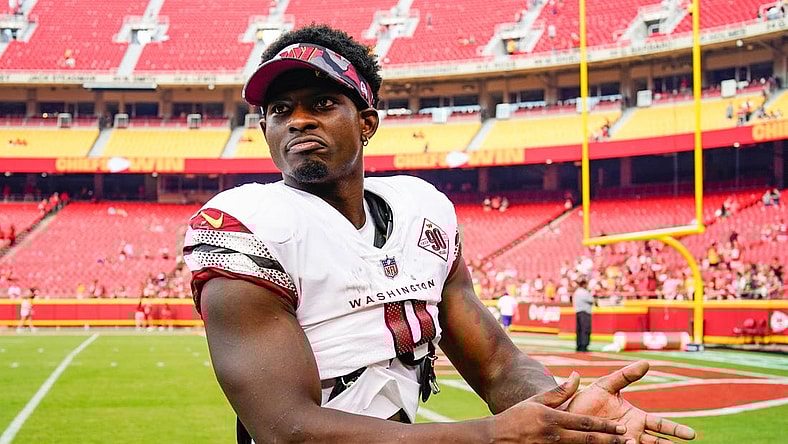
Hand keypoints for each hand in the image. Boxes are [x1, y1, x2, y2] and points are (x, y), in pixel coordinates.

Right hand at [493, 371, 635, 442]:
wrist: (495, 438)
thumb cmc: (516, 417)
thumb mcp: (536, 401)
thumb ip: (560, 392)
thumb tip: (577, 376)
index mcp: (553, 419)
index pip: (585, 423)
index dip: (605, 427)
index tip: (621, 428)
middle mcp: (554, 436)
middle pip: (588, 440)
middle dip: (610, 441)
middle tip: (628, 441)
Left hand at [565, 360, 695, 442]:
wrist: (565, 413)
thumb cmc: (586, 400)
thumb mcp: (606, 385)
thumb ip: (625, 376)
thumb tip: (646, 362)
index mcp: (635, 418)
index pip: (660, 425)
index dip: (675, 430)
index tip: (691, 435)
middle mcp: (632, 433)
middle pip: (657, 442)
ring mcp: (622, 443)